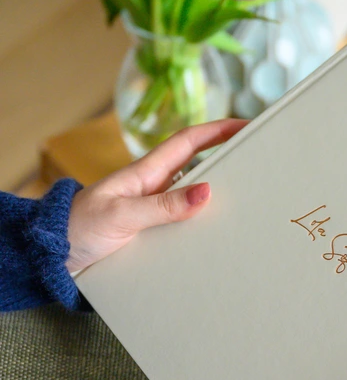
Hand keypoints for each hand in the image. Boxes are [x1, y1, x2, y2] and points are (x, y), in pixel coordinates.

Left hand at [66, 119, 248, 272]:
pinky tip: (219, 235)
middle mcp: (154, 187)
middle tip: (261, 161)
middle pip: (200, 166)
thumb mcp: (121, 215)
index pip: (189, 141)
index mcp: (146, 173)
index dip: (219, 129)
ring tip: (251, 200)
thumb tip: (207, 192)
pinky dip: (205, 223)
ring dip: (221, 196)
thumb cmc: (78, 228)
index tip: (247, 123)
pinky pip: (185, 222)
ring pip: (195, 196)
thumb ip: (162, 206)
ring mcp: (154, 209)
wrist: (52, 256)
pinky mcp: (152, 231)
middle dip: (229, 159)